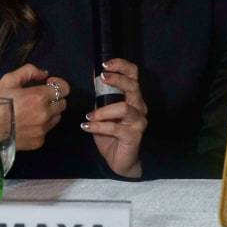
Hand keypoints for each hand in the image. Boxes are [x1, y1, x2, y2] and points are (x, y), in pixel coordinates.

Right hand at [0, 64, 69, 150]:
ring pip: (56, 118)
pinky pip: (46, 131)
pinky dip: (41, 126)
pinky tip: (27, 123)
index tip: (48, 84)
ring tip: (32, 111)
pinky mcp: (38, 142)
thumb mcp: (9, 80)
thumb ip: (29, 71)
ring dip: (50, 113)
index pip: (64, 89)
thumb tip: (44, 74)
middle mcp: (45, 114)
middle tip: (39, 97)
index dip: (58, 84)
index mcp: (39, 97)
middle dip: (53, 98)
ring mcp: (42, 130)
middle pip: (62, 104)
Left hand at [81, 58, 147, 177]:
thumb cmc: (111, 134)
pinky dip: (98, 126)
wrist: (120, 161)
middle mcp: (139, 106)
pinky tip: (87, 126)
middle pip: (133, 86)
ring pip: (124, 108)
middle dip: (117, 79)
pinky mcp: (134, 136)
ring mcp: (139, 121)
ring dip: (103, 111)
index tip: (105, 65)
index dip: (121, 66)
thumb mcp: (103, 111)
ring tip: (88, 116)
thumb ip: (102, 95)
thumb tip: (95, 73)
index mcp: (132, 97)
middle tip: (102, 77)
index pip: (133, 75)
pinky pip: (115, 128)